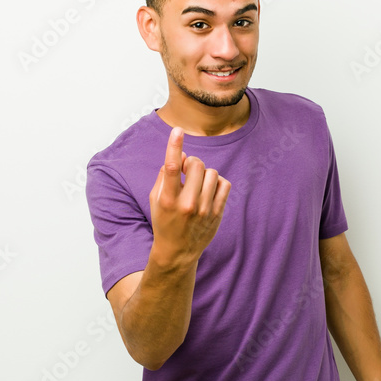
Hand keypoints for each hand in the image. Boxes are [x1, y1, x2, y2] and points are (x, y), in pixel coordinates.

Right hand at [148, 127, 230, 263]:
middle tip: (187, 172)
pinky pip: (224, 184)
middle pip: (197, 165)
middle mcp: (187, 204)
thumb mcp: (156, 199)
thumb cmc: (164, 220)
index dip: (174, 146)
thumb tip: (182, 154)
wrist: (177, 251)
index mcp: (167, 199)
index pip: (172, 168)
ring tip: (197, 184)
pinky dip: (217, 182)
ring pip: (212, 173)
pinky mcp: (217, 213)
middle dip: (192, 163)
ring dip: (204, 173)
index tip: (177, 130)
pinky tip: (209, 190)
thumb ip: (165, 175)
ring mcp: (204, 210)